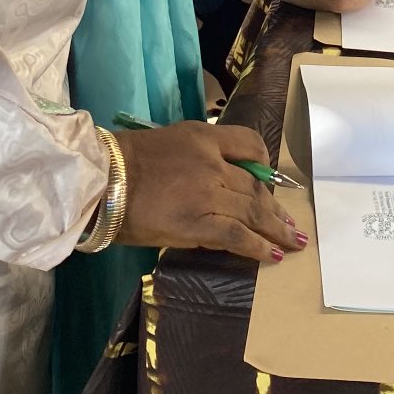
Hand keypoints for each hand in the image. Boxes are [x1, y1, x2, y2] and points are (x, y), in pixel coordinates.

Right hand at [112, 121, 303, 262]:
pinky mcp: (198, 224)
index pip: (248, 143)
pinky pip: (237, 235)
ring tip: (292, 243)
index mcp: (204, 137)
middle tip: (291, 224)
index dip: (264, 164)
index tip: (269, 178)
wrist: (102, 180)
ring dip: (276, 229)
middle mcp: (212, 163)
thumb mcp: (168, 142)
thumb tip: (216, 180)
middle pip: (254, 185)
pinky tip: (271, 255)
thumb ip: (195, 156)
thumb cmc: (124, 162)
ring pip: (253, 210)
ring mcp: (208, 194)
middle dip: (275, 207)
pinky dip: (257, 247)